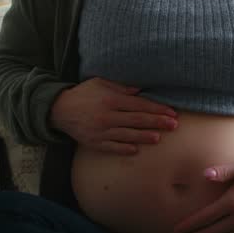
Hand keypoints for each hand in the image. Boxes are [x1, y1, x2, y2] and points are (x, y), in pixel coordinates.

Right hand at [50, 77, 177, 154]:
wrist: (60, 110)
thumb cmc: (84, 94)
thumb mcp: (100, 83)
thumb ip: (121, 87)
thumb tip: (140, 90)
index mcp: (111, 100)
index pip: (139, 105)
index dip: (157, 109)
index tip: (171, 112)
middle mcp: (107, 116)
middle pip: (137, 120)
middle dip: (157, 122)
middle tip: (173, 125)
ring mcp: (101, 131)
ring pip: (127, 135)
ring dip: (144, 136)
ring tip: (159, 138)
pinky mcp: (95, 142)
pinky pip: (112, 147)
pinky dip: (124, 148)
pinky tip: (136, 149)